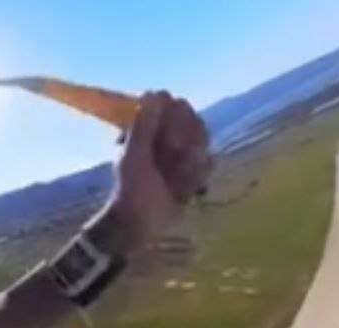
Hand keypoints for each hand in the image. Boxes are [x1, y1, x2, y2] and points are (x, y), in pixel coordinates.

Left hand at [101, 91, 212, 254]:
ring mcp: (182, 150)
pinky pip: (209, 162)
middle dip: (185, 143)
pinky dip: (195, 178)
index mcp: (148, 126)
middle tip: (169, 161)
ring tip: (173, 181)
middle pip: (194, 120)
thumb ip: (143, 126)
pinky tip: (182, 190)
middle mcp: (166, 133)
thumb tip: (153, 93)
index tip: (167, 139)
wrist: (139, 224)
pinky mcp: (194, 169)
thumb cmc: (129, 189)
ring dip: (189, 164)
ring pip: (204, 141)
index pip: (175, 104)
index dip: (177, 119)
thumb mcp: (133, 157)